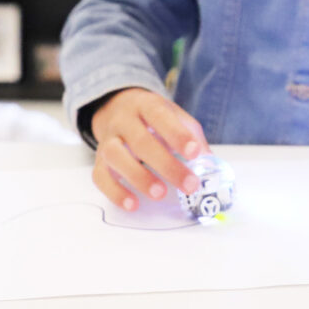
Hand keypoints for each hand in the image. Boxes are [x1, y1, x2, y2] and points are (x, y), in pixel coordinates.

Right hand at [89, 88, 209, 211]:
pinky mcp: (99, 161)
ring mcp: (108, 140)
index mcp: (146, 105)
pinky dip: (115, 192)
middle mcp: (123, 121)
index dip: (177, 134)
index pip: (160, 116)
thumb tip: (209, 161)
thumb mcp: (174, 116)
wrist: (116, 108)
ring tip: (160, 193)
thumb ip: (192, 136)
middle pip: (141, 141)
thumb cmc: (153, 118)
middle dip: (167, 165)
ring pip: (116, 157)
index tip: (194, 153)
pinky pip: (101, 177)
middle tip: (189, 184)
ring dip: (139, 177)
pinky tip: (133, 204)